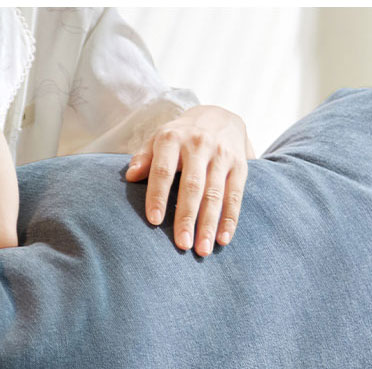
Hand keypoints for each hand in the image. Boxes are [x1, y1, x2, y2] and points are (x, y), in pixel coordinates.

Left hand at [125, 105, 253, 256]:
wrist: (220, 115)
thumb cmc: (181, 136)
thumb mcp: (159, 138)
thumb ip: (145, 157)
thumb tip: (131, 176)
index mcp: (173, 138)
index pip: (163, 170)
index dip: (158, 196)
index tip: (154, 221)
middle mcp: (199, 145)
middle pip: (192, 186)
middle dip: (187, 217)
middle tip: (182, 245)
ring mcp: (222, 156)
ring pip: (215, 194)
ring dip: (209, 224)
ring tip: (203, 250)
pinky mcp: (240, 166)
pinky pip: (235, 196)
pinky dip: (230, 219)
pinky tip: (223, 239)